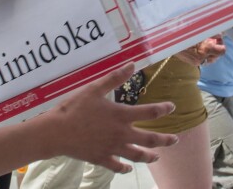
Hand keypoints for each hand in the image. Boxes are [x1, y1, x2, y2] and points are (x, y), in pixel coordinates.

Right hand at [45, 64, 177, 172]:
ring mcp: (113, 149)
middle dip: (165, 140)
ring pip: (137, 155)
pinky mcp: (102, 158)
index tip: (172, 107)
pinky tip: (128, 168)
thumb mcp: (94, 89)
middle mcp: (121, 134)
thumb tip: (132, 64)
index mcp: (121, 115)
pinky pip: (117, 166)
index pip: (150, 112)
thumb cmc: (75, 107)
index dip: (164, 109)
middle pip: (150, 139)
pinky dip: (124, 168)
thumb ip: (114, 78)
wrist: (57, 132)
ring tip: (157, 156)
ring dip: (150, 156)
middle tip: (175, 140)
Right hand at [176, 36, 225, 65]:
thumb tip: (219, 34)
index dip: (221, 44)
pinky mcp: (193, 63)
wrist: (168, 41)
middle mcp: (202, 57)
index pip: (222, 51)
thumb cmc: (182, 33)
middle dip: (215, 48)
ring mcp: (197, 62)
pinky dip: (203, 54)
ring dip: (210, 52)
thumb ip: (210, 33)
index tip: (218, 39)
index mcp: (205, 49)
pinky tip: (198, 48)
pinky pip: (203, 59)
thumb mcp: (198, 31)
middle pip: (217, 55)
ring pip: (211, 59)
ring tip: (204, 44)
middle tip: (211, 40)